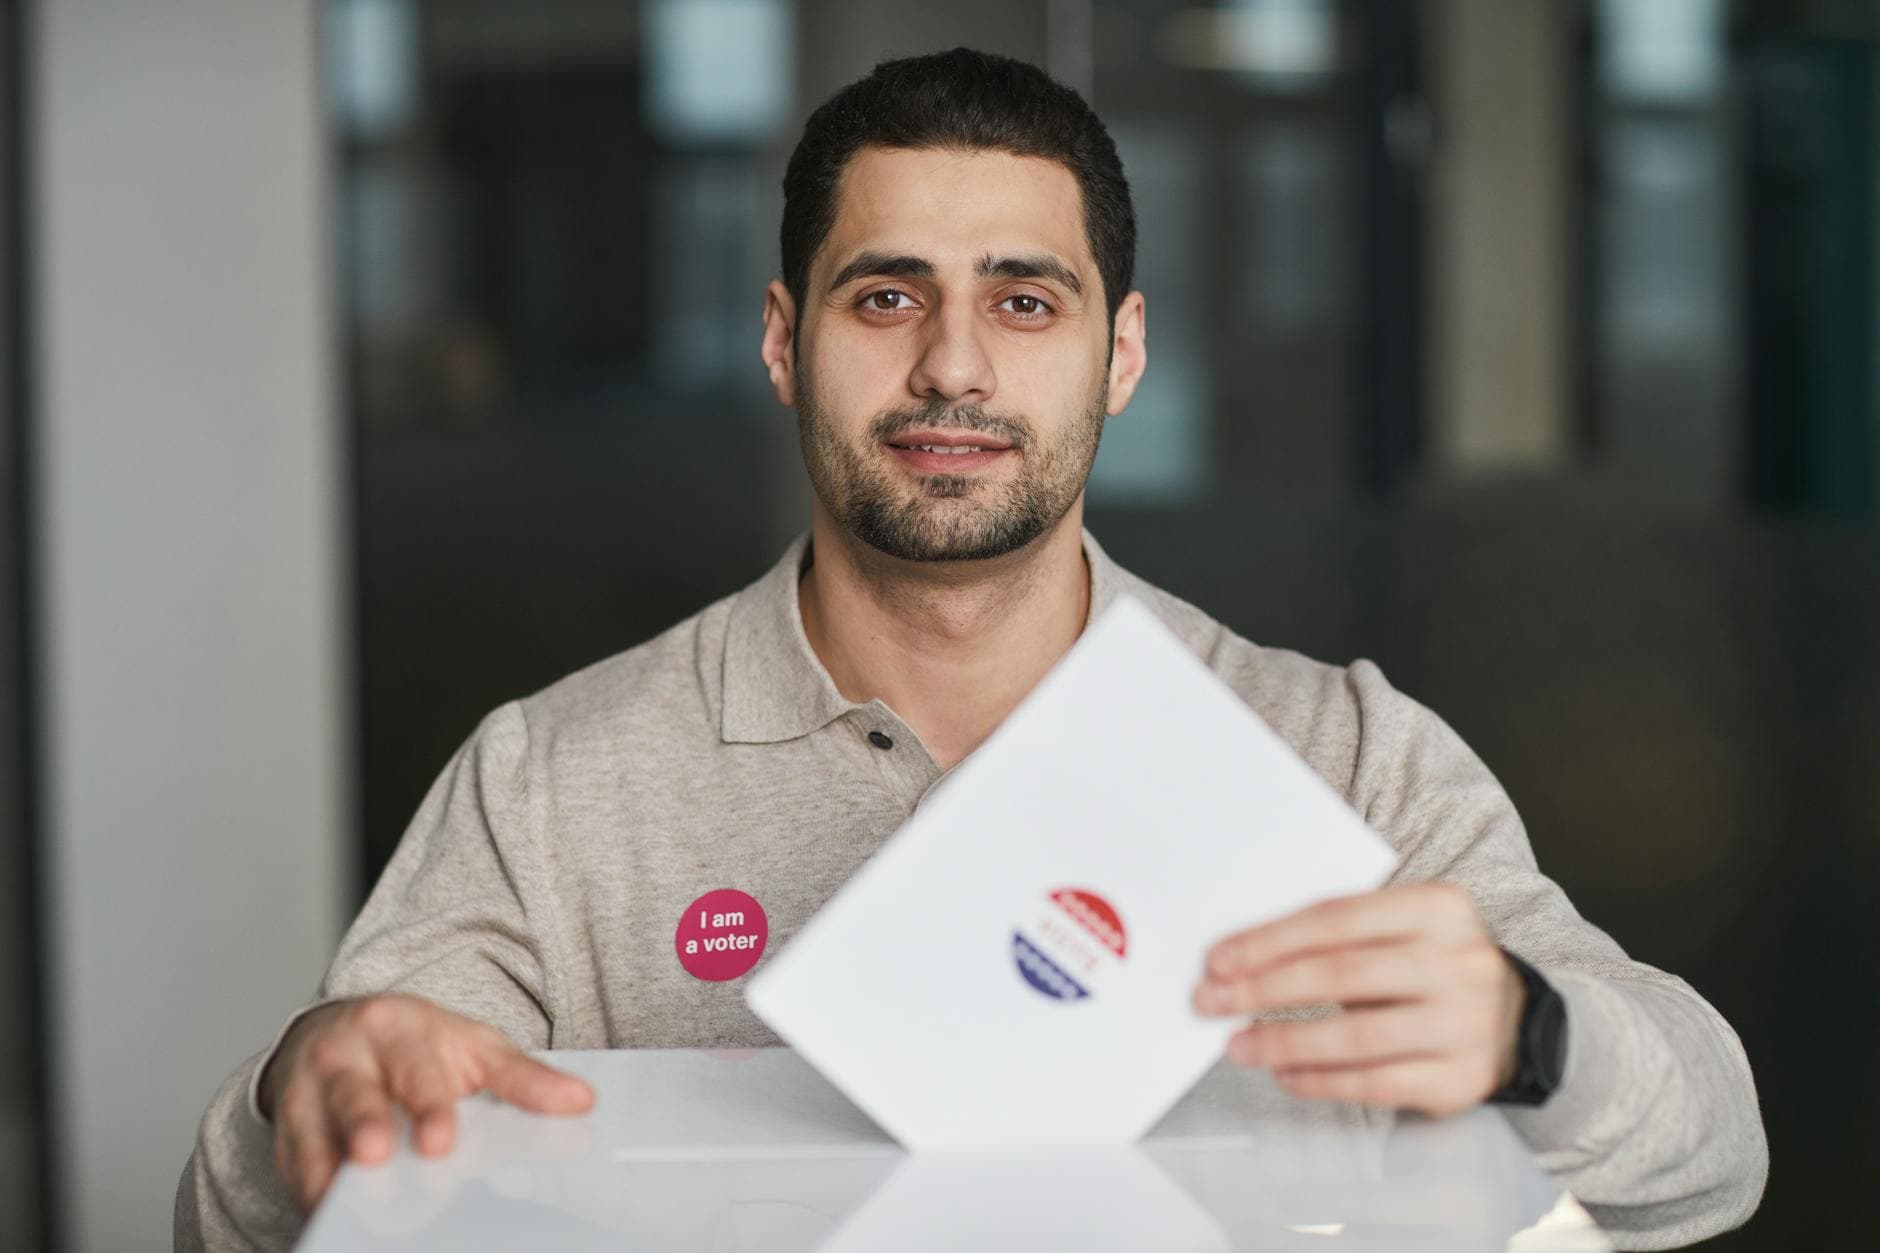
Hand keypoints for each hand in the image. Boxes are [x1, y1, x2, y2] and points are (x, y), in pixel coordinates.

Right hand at [257, 994, 594, 1212]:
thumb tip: (581, 1101)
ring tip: (343, 1203)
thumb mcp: (473, 1047)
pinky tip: (328, 1217)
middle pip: (353, 1097)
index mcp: (395, 1027)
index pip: (415, 1069)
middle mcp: (342, 1056)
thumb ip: (523, 1078)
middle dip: (364, 1128)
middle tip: (377, 1158)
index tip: (441, 1142)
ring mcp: (304, 1094)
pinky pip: (292, 1168)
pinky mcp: (284, 1133)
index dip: (428, 1106)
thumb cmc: (416, 1045)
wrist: (338, 1030)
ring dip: (326, 1171)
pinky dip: (308, 1193)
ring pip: (310, 1137)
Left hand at [1193, 883, 1524, 1116]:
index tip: (1219, 959)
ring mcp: (1464, 1024)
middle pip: (1342, 975)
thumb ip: (1337, 935)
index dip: (1271, 940)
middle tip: (1211, 1002)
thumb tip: (1242, 960)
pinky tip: (1284, 1073)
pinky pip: (1376, 1084)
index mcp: (1438, 908)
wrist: (1512, 1019)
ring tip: (1239, 1044)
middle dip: (1265, 989)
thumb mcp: (1400, 929)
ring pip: (1357, 1036)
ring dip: (1284, 1041)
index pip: (1339, 919)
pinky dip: (1321, 1081)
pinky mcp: (1460, 1079)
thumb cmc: (1429, 965)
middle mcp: (1459, 962)